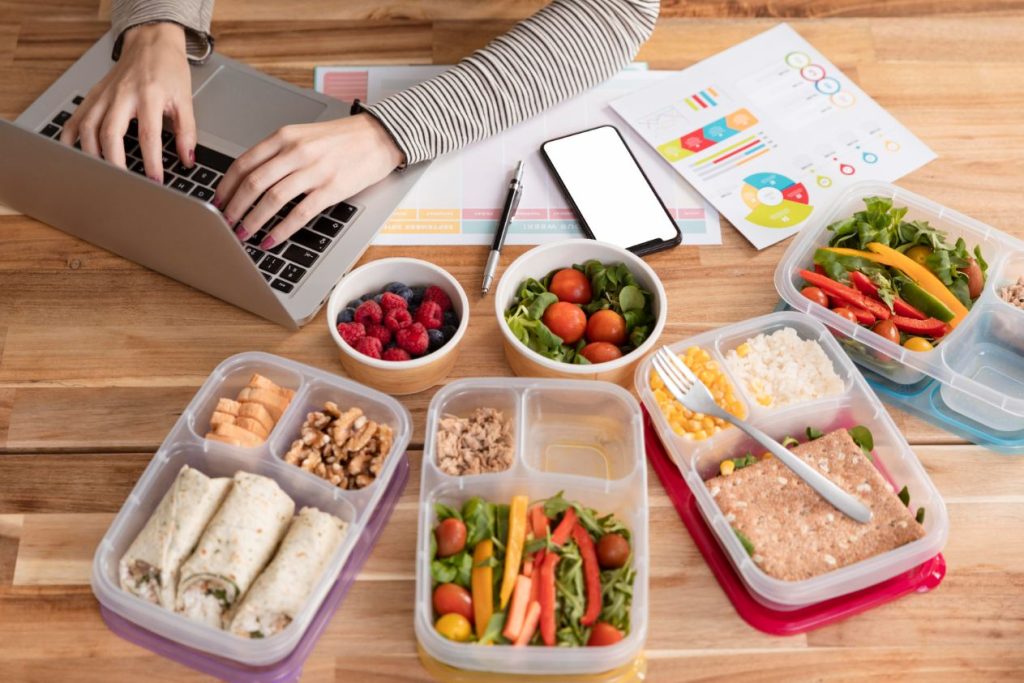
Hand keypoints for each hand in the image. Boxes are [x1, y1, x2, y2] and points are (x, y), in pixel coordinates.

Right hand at [60, 23, 195, 180]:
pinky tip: (73, 153)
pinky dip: (70, 137)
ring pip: (88, 127)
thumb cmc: (168, 69)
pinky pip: (75, 117)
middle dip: (114, 162)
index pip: (148, 135)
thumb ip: (187, 131)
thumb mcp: (185, 99)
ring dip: (92, 154)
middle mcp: (122, 95)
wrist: (151, 42)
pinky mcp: (93, 94)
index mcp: (148, 96)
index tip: (155, 181)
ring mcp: (104, 94)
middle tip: (122, 183)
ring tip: (102, 175)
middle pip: (110, 133)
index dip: (151, 162)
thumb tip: (187, 159)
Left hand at [215, 114, 404, 248]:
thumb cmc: (343, 139)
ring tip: (243, 234)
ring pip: (272, 199)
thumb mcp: (304, 136)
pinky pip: (300, 213)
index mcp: (285, 137)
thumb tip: (252, 179)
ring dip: (253, 220)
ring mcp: (314, 170)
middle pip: (253, 183)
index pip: (244, 163)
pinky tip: (272, 239)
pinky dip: (282, 230)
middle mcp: (296, 152)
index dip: (226, 186)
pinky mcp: (331, 189)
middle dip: (234, 207)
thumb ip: (279, 153)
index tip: (218, 202)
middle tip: (225, 223)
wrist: (379, 136)